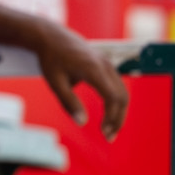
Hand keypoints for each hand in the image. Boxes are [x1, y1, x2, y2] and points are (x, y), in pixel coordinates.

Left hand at [32, 20, 128, 140]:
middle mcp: (105, 65)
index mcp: (93, 69)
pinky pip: (118, 86)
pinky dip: (117, 102)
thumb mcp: (55, 82)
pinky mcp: (106, 65)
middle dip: (118, 119)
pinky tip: (108, 115)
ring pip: (123, 92)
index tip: (104, 132)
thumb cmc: (51, 59)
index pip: (112, 97)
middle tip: (109, 137)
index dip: (111, 117)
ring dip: (119, 112)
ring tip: (109, 129)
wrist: (51, 37)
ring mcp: (108, 64)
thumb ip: (68, 102)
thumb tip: (82, 123)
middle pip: (122, 97)